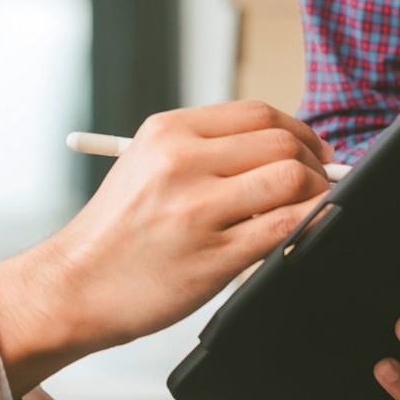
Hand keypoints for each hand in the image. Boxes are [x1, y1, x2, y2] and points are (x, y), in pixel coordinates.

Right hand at [0, 102, 331, 394]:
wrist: (73, 286)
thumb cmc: (114, 233)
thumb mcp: (145, 167)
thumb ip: (204, 152)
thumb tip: (280, 149)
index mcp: (167, 133)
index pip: (257, 113)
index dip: (298, 129)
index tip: (312, 150)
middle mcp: (181, 163)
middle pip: (280, 141)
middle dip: (316, 161)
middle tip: (326, 180)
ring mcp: (196, 210)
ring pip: (290, 180)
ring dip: (318, 192)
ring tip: (316, 206)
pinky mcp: (211, 256)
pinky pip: (283, 229)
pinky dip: (310, 224)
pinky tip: (309, 229)